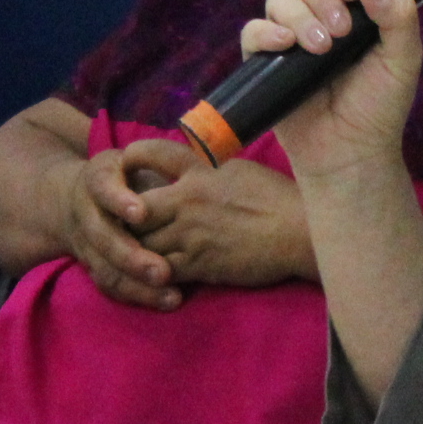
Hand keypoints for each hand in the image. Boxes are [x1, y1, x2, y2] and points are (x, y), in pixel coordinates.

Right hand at [54, 144, 187, 308]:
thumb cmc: (124, 176)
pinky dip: (138, 295)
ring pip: (106, 268)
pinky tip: (167, 301)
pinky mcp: (95, 267)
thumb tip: (202, 169)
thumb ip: (159, 161)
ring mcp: (88, 244)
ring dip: (137, 284)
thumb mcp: (134, 158)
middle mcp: (87, 213)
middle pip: (102, 237)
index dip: (119, 202)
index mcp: (97, 180)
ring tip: (171, 294)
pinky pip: (113, 285)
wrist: (77, 199)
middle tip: (162, 271)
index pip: (103, 188)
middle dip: (131, 256)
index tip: (141, 214)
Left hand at [119, 150, 316, 292]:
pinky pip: (161, 270)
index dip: (132, 157)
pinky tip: (154, 270)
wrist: (298, 233)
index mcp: (198, 170)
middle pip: (133, 207)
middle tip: (123, 219)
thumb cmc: (275, 197)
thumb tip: (187, 164)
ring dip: (135, 246)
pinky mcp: (198, 265)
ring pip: (141, 243)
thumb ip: (205, 168)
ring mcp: (190, 235)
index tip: (128, 165)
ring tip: (133, 247)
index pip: (150, 152)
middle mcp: (187, 200)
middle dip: (124, 214)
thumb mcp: (236, 168)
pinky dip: (152, 271)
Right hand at [244, 0, 422, 185]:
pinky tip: (285, 46)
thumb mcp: (404, 60)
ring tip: (321, 49)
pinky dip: (267, 32)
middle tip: (340, 33)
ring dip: (300, 16)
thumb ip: (400, 18)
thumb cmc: (380, 105)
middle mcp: (319, 9)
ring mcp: (289, 32)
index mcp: (354, 2)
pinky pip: (253, 29)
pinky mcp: (264, 58)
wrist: (350, 152)